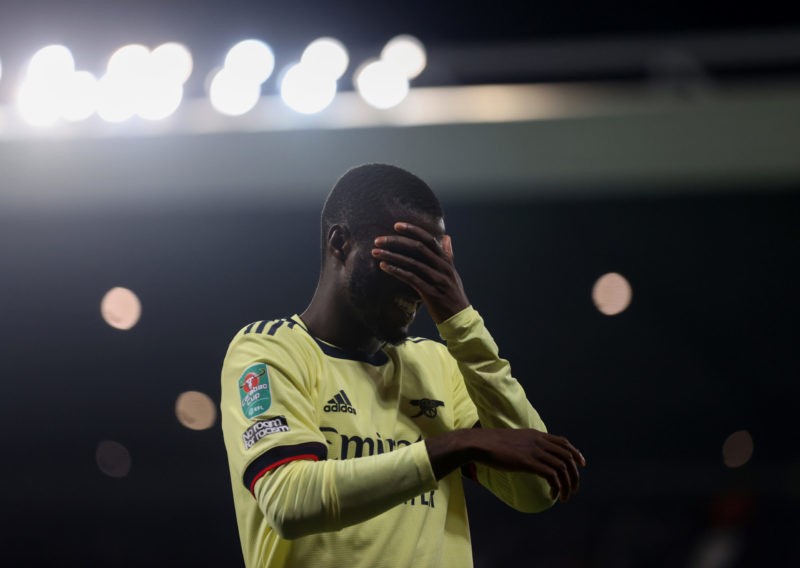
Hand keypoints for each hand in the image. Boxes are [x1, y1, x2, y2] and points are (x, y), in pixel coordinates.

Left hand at [372, 222, 469, 322]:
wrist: (460, 319)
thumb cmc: (453, 295)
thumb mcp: (452, 273)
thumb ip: (448, 255)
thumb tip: (446, 237)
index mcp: (446, 261)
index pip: (429, 239)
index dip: (412, 230)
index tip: (396, 225)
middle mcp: (442, 268)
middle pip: (418, 247)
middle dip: (396, 241)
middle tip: (378, 240)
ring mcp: (437, 280)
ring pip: (412, 262)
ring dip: (391, 256)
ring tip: (376, 252)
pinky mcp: (431, 293)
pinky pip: (411, 278)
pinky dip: (396, 271)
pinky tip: (384, 267)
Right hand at [427, 428, 585, 501]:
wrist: (479, 443)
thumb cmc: (491, 444)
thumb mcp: (512, 440)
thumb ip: (524, 445)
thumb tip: (528, 456)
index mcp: (536, 435)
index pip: (564, 442)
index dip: (576, 453)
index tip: (581, 465)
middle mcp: (538, 441)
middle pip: (567, 456)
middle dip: (574, 474)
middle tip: (573, 488)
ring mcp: (534, 451)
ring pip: (562, 467)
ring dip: (567, 484)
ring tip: (565, 496)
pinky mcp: (528, 462)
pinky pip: (551, 475)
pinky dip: (557, 487)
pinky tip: (553, 494)